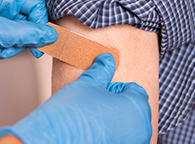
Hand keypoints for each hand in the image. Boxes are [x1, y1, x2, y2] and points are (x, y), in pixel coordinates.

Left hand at [0, 0, 56, 89]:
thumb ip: (24, 33)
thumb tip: (50, 34)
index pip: (33, 2)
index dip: (40, 21)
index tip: (41, 39)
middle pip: (28, 19)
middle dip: (24, 37)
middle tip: (19, 49)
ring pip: (19, 32)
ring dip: (13, 45)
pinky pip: (8, 39)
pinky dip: (3, 49)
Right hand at [0, 53, 151, 143]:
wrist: (53, 138)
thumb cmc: (73, 111)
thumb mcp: (88, 83)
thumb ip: (102, 69)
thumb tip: (107, 59)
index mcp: (137, 107)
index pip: (134, 89)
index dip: (115, 86)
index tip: (100, 90)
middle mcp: (140, 128)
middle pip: (133, 107)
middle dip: (117, 102)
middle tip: (96, 102)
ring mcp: (131, 142)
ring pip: (127, 123)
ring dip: (114, 117)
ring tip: (93, 116)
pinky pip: (121, 135)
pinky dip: (111, 130)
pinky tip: (94, 128)